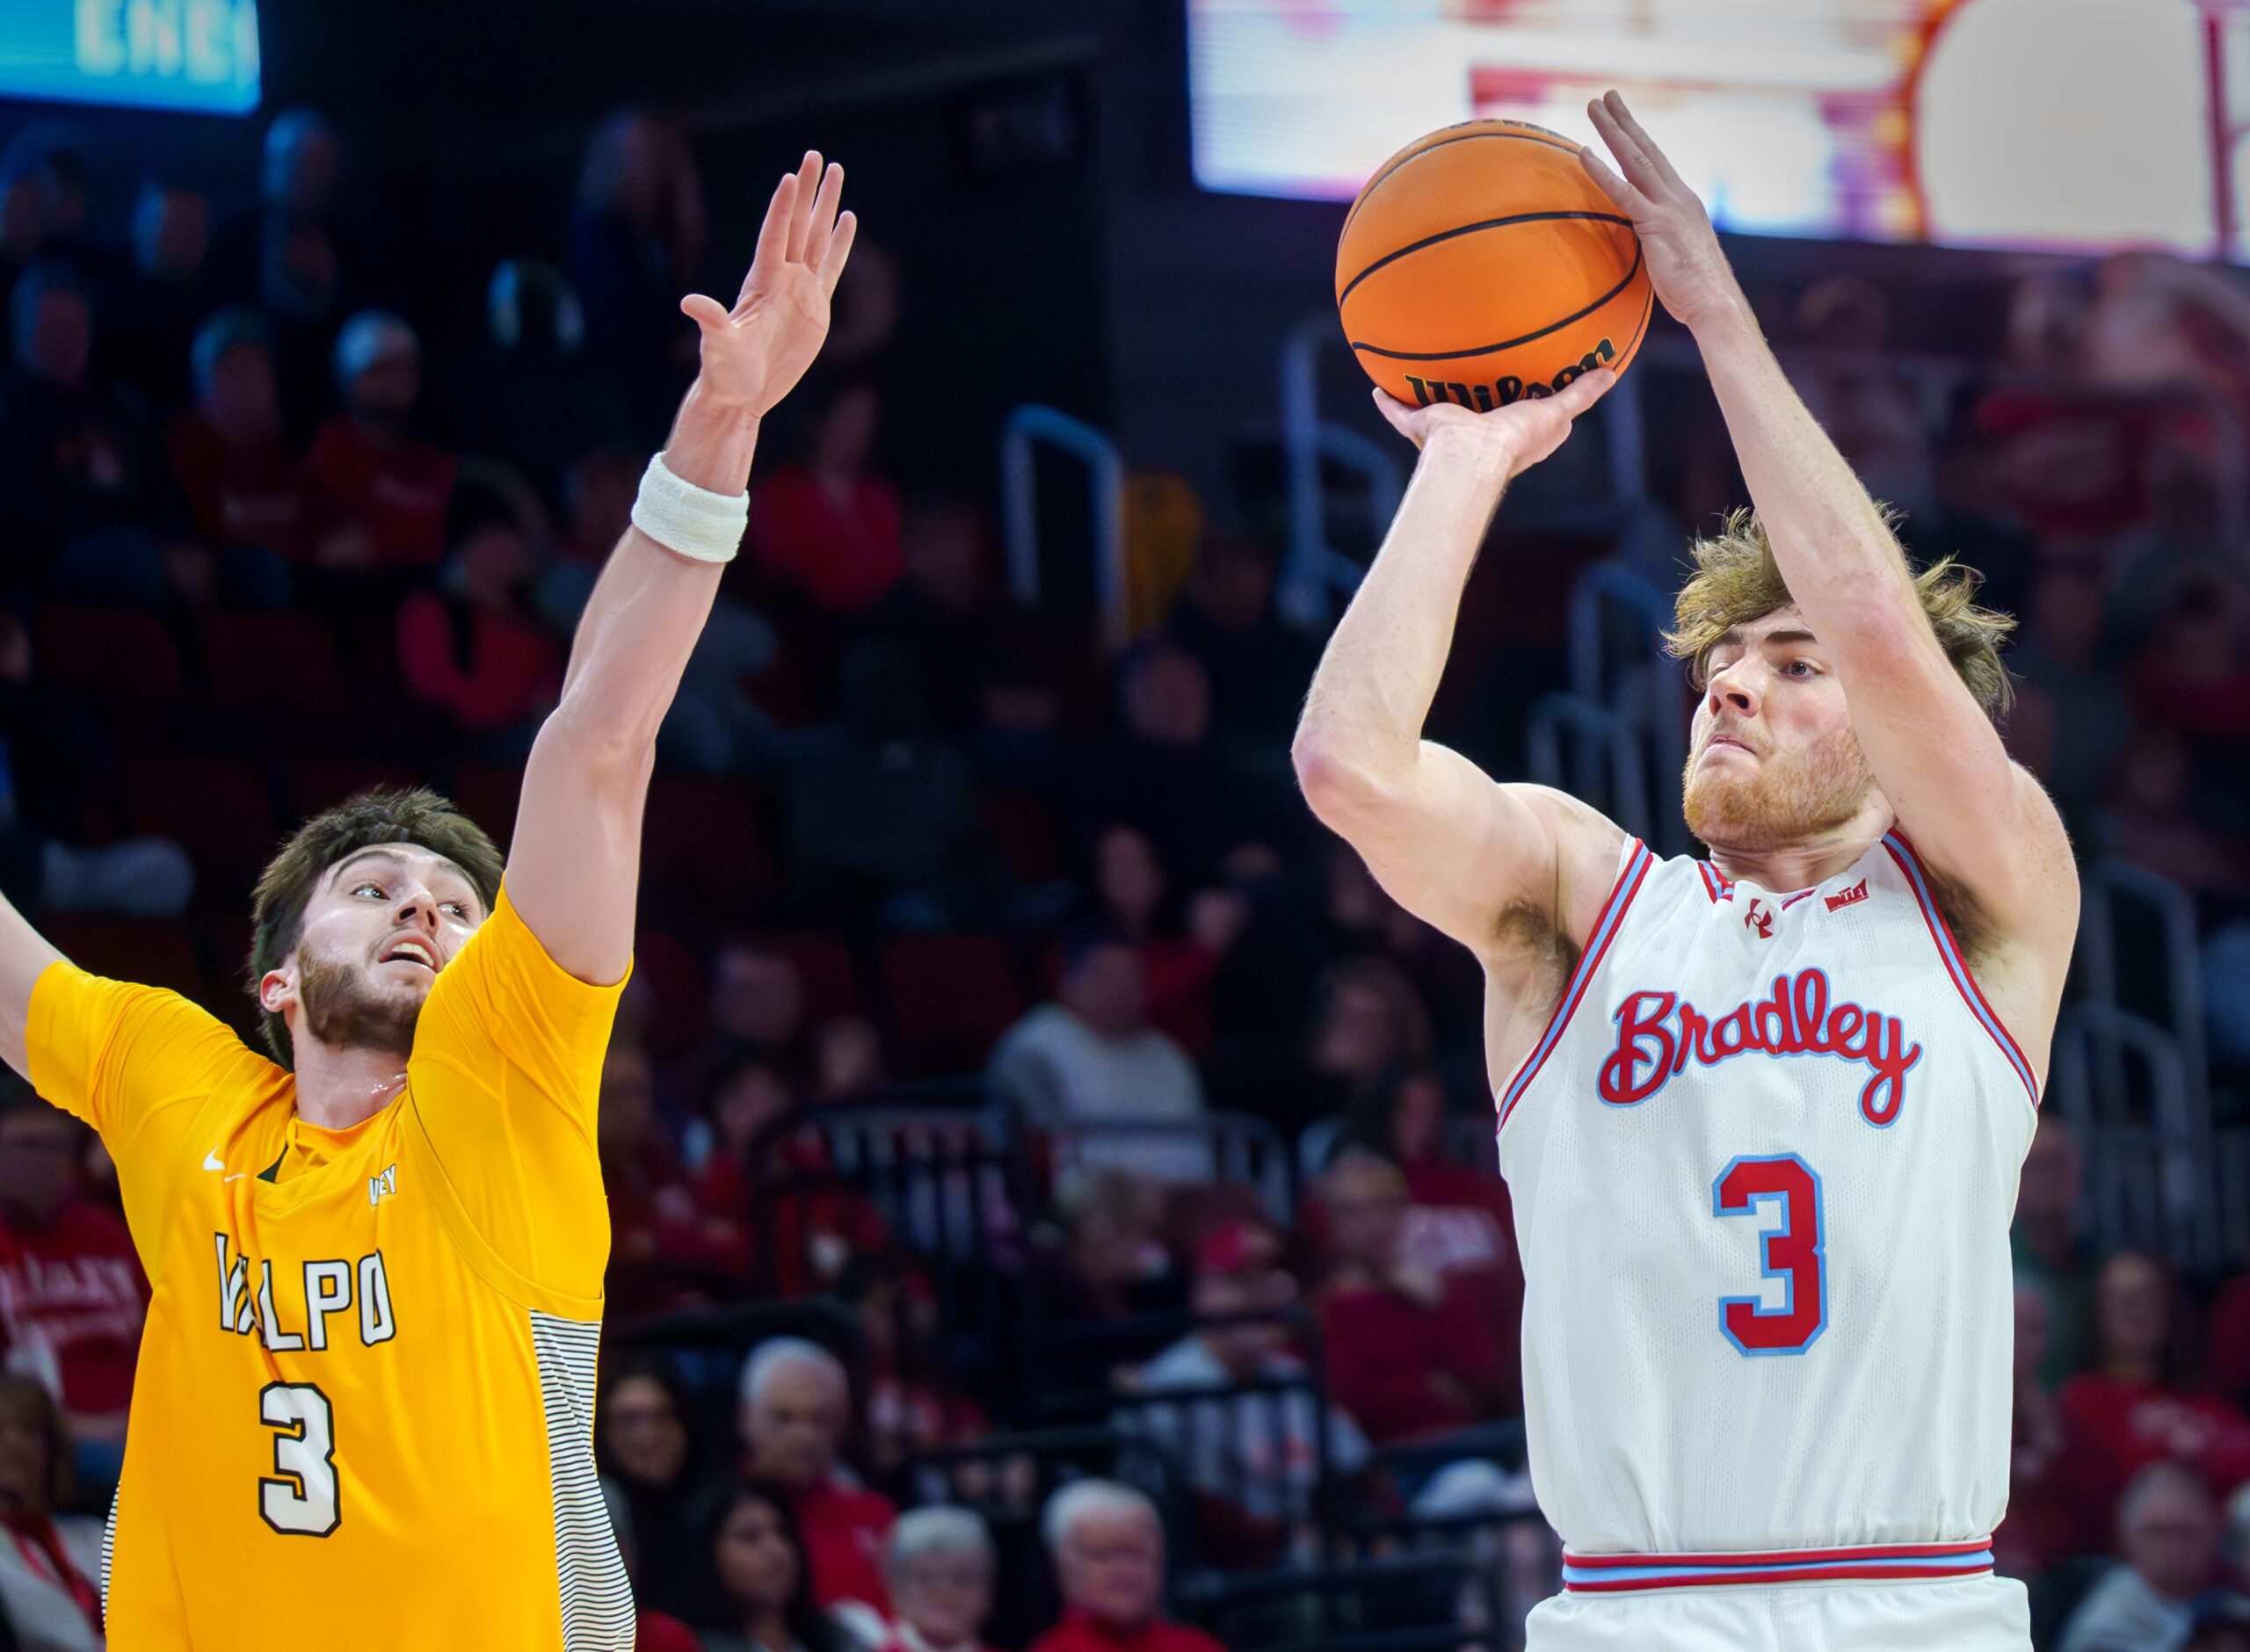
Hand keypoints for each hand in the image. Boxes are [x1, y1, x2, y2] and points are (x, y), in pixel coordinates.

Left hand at [683, 150, 857, 415]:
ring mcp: (800, 289)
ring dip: (826, 206)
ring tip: (836, 172)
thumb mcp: (718, 345)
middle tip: (816, 155)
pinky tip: (847, 218)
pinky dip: (840, 243)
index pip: (775, 235)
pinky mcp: (816, 306)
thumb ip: (711, 321)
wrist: (742, 391)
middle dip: (809, 190)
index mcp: (761, 281)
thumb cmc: (725, 370)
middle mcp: (781, 277)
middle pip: (799, 225)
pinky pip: (832, 266)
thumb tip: (689, 303)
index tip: (791, 177)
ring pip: (817, 237)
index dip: (783, 208)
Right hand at [1373, 366, 1612, 477]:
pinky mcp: (1423, 425)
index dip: (1536, 407)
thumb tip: (1611, 372)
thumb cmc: (1515, 439)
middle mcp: (1478, 435)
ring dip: (1431, 399)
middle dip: (1481, 401)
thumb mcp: (1556, 412)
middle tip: (1483, 377)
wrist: (1472, 453)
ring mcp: (1448, 433)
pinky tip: (1378, 388)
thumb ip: (1581, 394)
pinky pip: (1400, 413)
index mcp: (1511, 438)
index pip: (1528, 422)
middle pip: (1479, 414)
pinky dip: (1388, 403)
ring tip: (1427, 376)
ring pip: (1438, 413)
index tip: (1539, 389)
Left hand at [1580, 91, 1740, 330]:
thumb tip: (1645, 245)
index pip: (1656, 164)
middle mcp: (1677, 196)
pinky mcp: (1657, 224)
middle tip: (1605, 96)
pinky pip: (1624, 193)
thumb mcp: (1675, 257)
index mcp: (1682, 202)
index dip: (1638, 139)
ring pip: (1635, 159)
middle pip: (1646, 150)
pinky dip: (1602, 171)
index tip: (1623, 119)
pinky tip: (1584, 153)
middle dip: (1624, 121)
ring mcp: (1668, 207)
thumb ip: (1659, 241)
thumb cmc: (1695, 291)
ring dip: (1612, 130)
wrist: (1715, 302)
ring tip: (1593, 106)